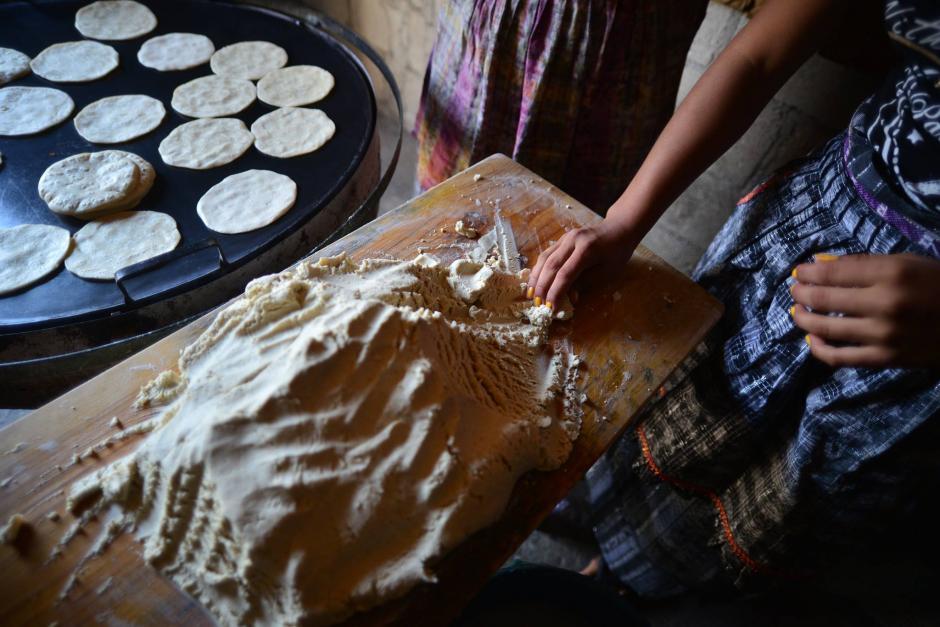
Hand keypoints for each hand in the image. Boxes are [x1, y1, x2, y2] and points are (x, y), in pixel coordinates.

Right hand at [528, 221, 637, 306]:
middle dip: (542, 286)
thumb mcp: (606, 272)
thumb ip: (586, 283)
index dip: (556, 292)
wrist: (619, 228)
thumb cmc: (617, 252)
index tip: (550, 307)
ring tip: (531, 294)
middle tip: (537, 303)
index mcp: (587, 250)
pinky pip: (547, 254)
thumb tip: (568, 298)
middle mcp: (573, 241)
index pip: (565, 274)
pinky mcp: (562, 238)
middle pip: (551, 265)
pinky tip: (536, 280)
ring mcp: (565, 237)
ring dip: (536, 278)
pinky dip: (539, 269)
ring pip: (544, 258)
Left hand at [791, 253, 939, 368]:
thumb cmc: (938, 284)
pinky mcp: (886, 359)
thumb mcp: (907, 263)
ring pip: (827, 329)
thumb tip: (818, 264)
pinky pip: (841, 358)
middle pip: (825, 299)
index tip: (798, 272)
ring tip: (796, 312)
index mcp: (892, 273)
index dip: (809, 273)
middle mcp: (885, 303)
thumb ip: (862, 263)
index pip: (834, 272)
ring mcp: (884, 334)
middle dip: (802, 293)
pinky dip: (819, 350)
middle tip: (794, 290)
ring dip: (804, 319)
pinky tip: (810, 340)